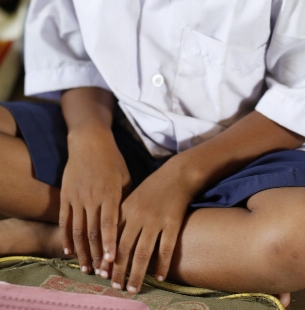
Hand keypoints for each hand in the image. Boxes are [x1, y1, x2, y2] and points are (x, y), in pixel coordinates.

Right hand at [59, 127, 131, 273]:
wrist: (89, 141)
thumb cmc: (112, 159)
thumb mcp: (125, 176)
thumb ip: (126, 199)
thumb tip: (131, 222)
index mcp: (110, 193)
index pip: (109, 223)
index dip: (109, 243)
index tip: (111, 260)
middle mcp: (92, 198)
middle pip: (93, 232)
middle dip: (96, 254)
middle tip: (100, 273)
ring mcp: (77, 197)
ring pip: (78, 230)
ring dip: (82, 251)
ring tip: (86, 268)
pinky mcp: (65, 196)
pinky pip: (64, 221)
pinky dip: (66, 237)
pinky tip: (69, 251)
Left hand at [102, 157, 195, 292]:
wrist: (177, 174)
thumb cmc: (152, 188)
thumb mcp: (132, 198)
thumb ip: (121, 218)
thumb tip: (109, 244)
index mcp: (125, 209)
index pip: (111, 238)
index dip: (105, 257)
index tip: (101, 274)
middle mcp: (138, 216)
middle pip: (125, 249)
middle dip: (118, 271)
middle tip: (115, 287)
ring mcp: (156, 220)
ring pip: (143, 252)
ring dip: (137, 274)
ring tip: (133, 289)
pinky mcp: (173, 222)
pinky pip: (166, 248)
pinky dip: (162, 264)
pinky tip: (160, 277)